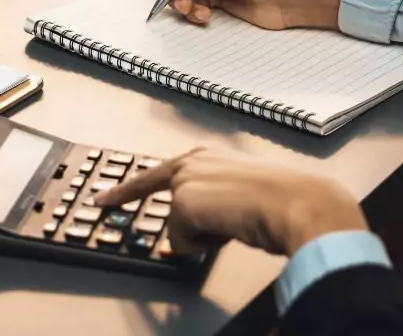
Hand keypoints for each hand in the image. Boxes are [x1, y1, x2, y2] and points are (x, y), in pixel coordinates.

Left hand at [95, 148, 366, 256]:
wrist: (300, 204)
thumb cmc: (286, 200)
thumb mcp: (243, 194)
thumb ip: (215, 204)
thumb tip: (197, 231)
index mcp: (208, 156)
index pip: (160, 172)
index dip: (128, 187)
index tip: (104, 196)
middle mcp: (193, 162)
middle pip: (157, 193)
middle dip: (132, 200)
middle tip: (101, 202)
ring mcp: (187, 179)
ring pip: (178, 225)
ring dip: (201, 235)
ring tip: (235, 225)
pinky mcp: (185, 201)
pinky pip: (182, 241)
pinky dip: (203, 246)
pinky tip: (228, 232)